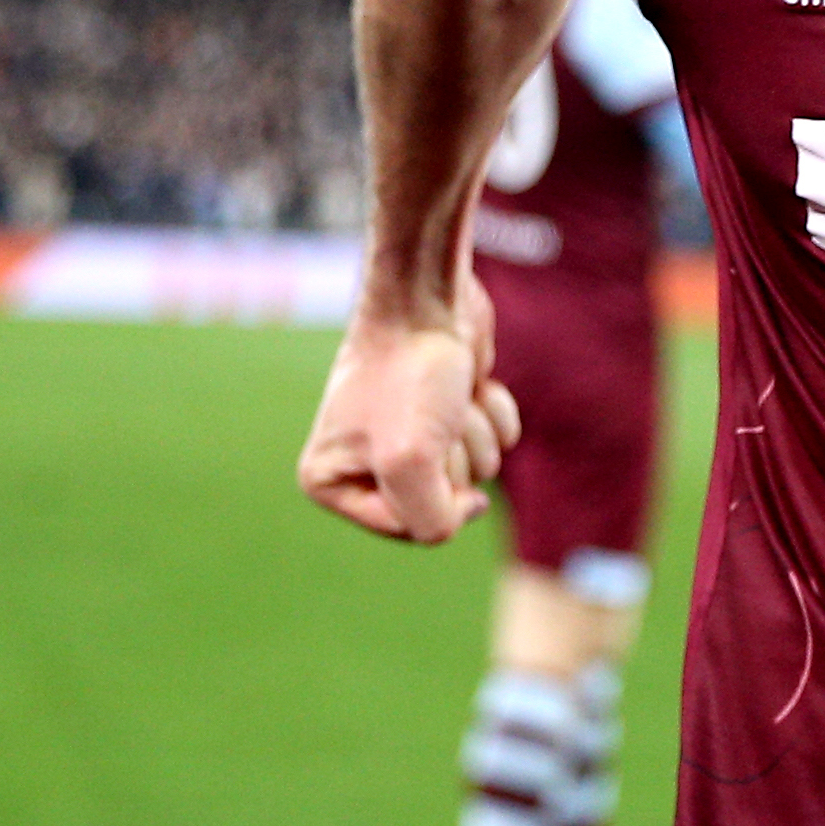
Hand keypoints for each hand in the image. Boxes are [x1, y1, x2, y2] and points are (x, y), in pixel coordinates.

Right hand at [301, 272, 518, 541]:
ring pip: (476, 472)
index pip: (405, 528)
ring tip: (448, 395)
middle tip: (431, 413)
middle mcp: (363, 463)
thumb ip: (428, 520)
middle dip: (454, 458)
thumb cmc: (408, 376)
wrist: (429, 297)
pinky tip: (470, 381)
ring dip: (475, 432)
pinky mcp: (447, 410)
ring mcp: (408, 435)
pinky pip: (496, 441)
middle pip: (442, 501)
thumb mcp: (409, 463)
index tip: (421, 448)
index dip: (431, 495)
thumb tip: (463, 511)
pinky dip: (492, 411)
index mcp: (328, 481)